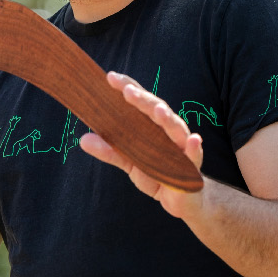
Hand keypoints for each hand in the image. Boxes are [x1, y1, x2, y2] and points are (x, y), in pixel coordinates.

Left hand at [78, 71, 204, 219]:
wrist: (182, 199)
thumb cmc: (157, 173)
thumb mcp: (130, 163)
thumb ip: (109, 151)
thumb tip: (83, 139)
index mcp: (152, 126)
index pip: (140, 101)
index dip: (128, 87)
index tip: (110, 77)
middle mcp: (168, 131)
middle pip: (157, 110)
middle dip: (143, 99)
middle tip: (127, 91)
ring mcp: (182, 147)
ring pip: (176, 129)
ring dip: (167, 118)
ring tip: (157, 110)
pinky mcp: (192, 167)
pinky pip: (194, 156)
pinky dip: (194, 148)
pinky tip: (193, 139)